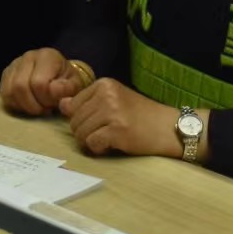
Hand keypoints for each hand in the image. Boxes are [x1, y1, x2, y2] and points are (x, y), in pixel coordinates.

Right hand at [0, 48, 79, 116]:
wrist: (59, 76)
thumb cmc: (67, 81)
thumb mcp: (75, 85)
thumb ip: (68, 89)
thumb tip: (54, 92)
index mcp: (47, 56)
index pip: (38, 83)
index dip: (46, 99)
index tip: (55, 103)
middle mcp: (28, 57)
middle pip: (20, 87)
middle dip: (34, 105)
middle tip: (45, 109)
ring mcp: (14, 65)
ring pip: (9, 92)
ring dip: (24, 106)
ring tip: (37, 107)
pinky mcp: (6, 75)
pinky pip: (4, 95)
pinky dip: (16, 105)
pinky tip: (28, 105)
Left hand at [62, 78, 181, 157]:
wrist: (170, 127)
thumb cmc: (143, 116)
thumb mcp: (115, 100)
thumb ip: (89, 102)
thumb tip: (62, 105)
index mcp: (104, 84)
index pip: (72, 105)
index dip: (81, 119)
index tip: (98, 123)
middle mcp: (106, 94)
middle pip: (74, 121)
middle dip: (84, 132)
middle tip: (105, 134)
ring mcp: (112, 112)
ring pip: (80, 134)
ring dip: (91, 142)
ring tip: (109, 139)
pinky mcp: (117, 130)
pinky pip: (92, 144)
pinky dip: (99, 149)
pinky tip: (112, 145)